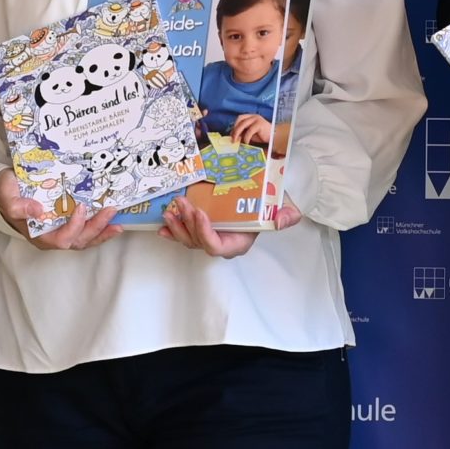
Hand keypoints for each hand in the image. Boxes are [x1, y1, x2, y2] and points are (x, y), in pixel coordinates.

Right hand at [0, 169, 116, 247]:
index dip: (73, 226)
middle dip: (96, 228)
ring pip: (85, 239)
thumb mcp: (7, 196)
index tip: (81, 207)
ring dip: (102, 232)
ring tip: (118, 223)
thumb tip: (37, 210)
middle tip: (110, 211)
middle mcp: (51, 237)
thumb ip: (17, 205)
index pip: (60, 239)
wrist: (9, 189)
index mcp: (37, 234)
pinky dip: (100, 229)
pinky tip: (113, 222)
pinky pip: (86, 232)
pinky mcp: (68, 224)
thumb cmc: (8, 193)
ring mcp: (60, 232)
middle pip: (77, 241)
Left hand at [159, 193, 300, 258]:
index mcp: (238, 243)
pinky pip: (184, 235)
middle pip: (199, 241)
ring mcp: (210, 237)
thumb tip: (281, 221)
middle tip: (183, 203)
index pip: (217, 247)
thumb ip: (287, 215)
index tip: (201, 214)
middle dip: (189, 223)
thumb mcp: (284, 209)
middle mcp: (222, 244)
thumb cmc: (270, 206)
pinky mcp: (201, 230)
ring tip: (170, 211)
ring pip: (189, 238)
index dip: (206, 234)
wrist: (263, 200)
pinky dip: (172, 231)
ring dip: (177, 226)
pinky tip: (162, 226)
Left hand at [230, 113, 274, 148]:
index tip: (231, 135)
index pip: (239, 118)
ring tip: (237, 141)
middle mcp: (253, 116)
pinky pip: (250, 130)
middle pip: (240, 120)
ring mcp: (256, 119)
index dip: (234, 126)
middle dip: (235, 129)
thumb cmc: (262, 135)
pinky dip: (246, 137)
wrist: (274, 136)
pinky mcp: (259, 124)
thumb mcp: (250, 133)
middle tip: (232, 139)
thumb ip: (243, 133)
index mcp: (250, 116)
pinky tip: (247, 142)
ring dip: (238, 133)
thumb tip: (234, 137)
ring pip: (243, 124)